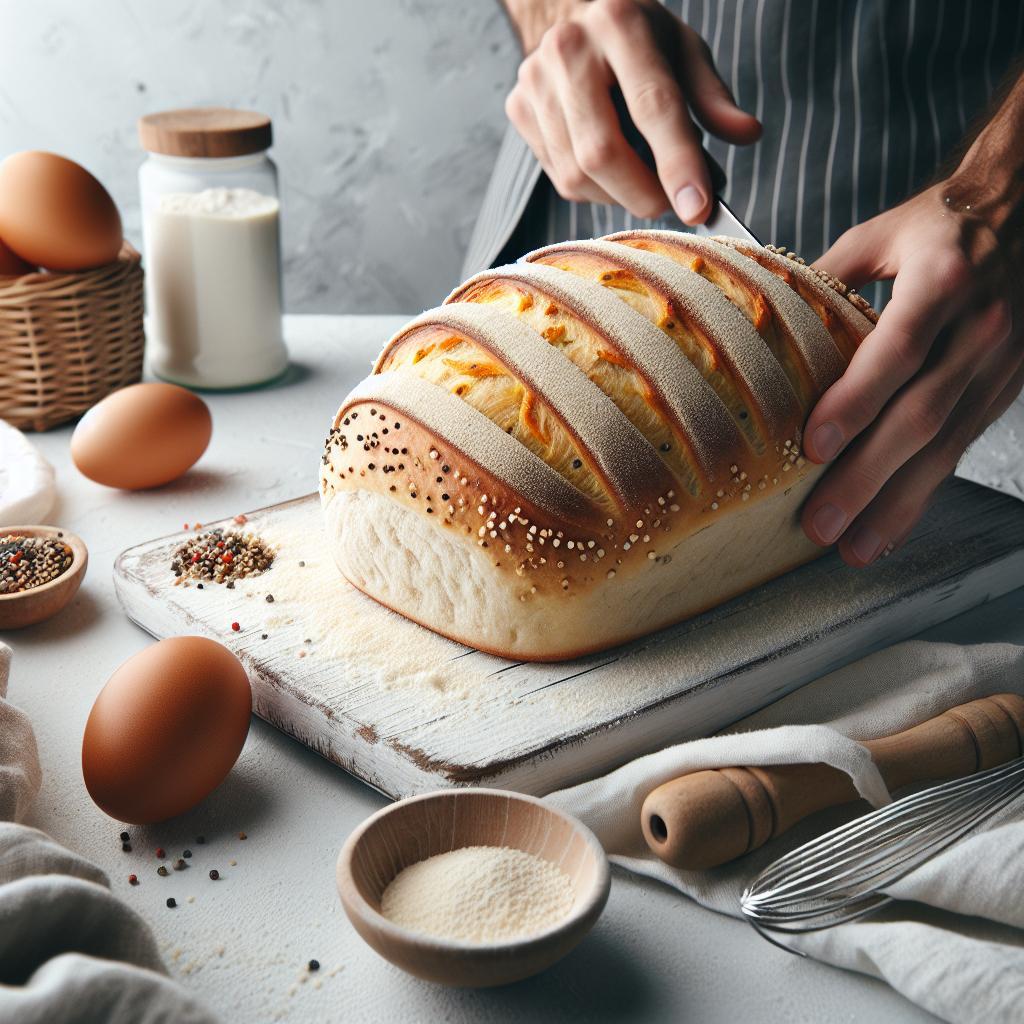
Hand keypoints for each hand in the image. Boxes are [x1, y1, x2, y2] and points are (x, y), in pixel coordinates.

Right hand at [503, 0, 760, 223]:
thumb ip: (712, 97)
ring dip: (620, 195)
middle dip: (643, 194)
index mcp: (620, 22)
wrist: (571, 17)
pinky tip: (612, 170)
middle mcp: (569, 48)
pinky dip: (595, 189)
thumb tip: (747, 134)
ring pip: (577, 175)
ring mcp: (535, 81)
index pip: (652, 106)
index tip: (699, 209)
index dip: (677, 164)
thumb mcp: (684, 52)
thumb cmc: (639, 42)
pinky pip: (561, 178)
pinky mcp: (518, 109)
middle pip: (602, 152)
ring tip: (645, 180)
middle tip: (672, 205)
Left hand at [801, 178, 1021, 566]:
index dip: (855, 401)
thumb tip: (755, 319)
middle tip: (818, 521)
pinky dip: (923, 493)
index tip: (814, 445)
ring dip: (895, 504)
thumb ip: (821, 279)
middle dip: (866, 478)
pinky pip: (960, 450)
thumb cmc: (944, 223)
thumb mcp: (880, 234)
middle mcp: (978, 328)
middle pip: (919, 416)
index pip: (896, 350)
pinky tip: (890, 524)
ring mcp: (998, 364)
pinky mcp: (1003, 390)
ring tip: (850, 546)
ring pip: (945, 446)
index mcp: (941, 281)